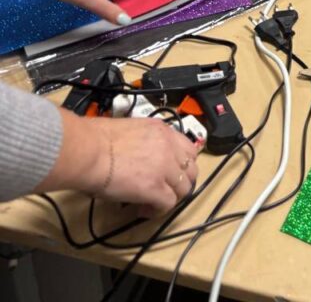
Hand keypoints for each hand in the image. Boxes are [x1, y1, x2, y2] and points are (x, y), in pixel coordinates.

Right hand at [40, 112, 199, 213]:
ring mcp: (164, 168)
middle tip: (166, 189)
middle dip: (181, 181)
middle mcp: (168, 146)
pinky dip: (157, 210)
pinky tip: (143, 210)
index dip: (182, 163)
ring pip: (184, 188)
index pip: (187, 148)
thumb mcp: (129, 130)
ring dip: (171, 197)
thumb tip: (136, 155)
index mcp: (161, 129)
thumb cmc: (96, 139)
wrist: (90, 151)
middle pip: (191, 169)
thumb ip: (142, 141)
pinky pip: (168, 204)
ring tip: (153, 202)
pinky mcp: (155, 188)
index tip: (172, 172)